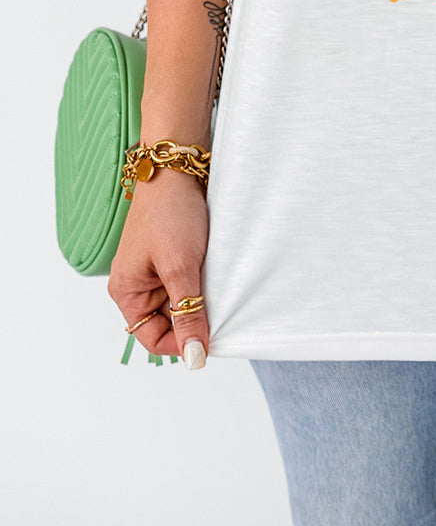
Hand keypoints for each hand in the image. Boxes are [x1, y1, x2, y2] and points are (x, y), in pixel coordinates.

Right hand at [107, 168, 209, 368]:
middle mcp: (137, 284)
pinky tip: (217, 272)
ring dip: (200, 298)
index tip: (209, 340)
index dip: (180, 343)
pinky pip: (189, 282)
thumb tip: (194, 357)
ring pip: (182, 302)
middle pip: (168, 322)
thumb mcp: (180, 268)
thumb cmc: (169, 213)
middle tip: (218, 307)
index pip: (151, 338)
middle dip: (192, 318)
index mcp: (126, 291)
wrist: (178, 168)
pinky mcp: (173, 256)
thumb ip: (188, 313)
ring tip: (215, 283)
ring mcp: (156, 270)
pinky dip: (204, 282)